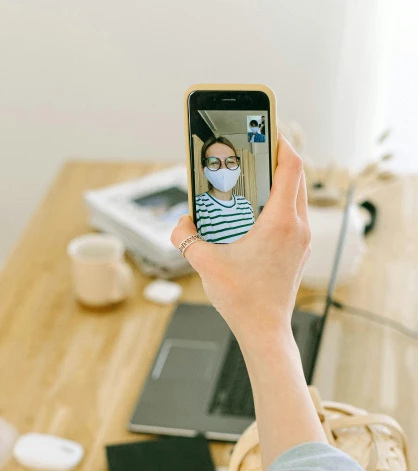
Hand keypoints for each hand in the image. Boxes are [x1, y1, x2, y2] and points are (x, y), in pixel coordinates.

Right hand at [171, 134, 310, 353]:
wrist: (265, 332)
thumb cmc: (243, 300)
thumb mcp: (205, 264)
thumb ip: (186, 238)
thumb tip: (179, 225)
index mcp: (282, 221)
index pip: (291, 165)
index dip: (280, 140)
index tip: (266, 126)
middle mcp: (299, 227)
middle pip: (295, 177)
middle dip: (276, 158)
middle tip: (254, 149)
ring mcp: (301, 241)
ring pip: (296, 197)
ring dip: (278, 182)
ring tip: (253, 178)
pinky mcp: (297, 253)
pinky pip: (293, 216)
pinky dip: (278, 205)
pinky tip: (255, 212)